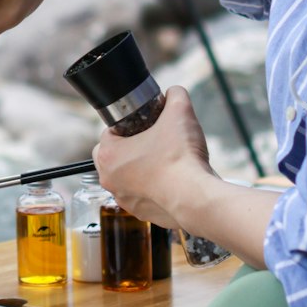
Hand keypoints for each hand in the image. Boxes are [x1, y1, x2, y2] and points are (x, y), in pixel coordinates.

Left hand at [92, 87, 213, 229]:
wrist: (197, 198)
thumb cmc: (180, 159)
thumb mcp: (179, 112)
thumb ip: (174, 95)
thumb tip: (174, 93)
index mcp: (108, 155)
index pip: (110, 132)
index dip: (129, 125)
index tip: (145, 126)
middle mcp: (110, 180)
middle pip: (116, 155)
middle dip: (132, 148)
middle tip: (153, 142)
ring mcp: (125, 200)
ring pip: (128, 177)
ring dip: (142, 169)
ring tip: (165, 161)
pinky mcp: (142, 214)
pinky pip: (144, 196)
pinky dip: (155, 188)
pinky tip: (171, 180)